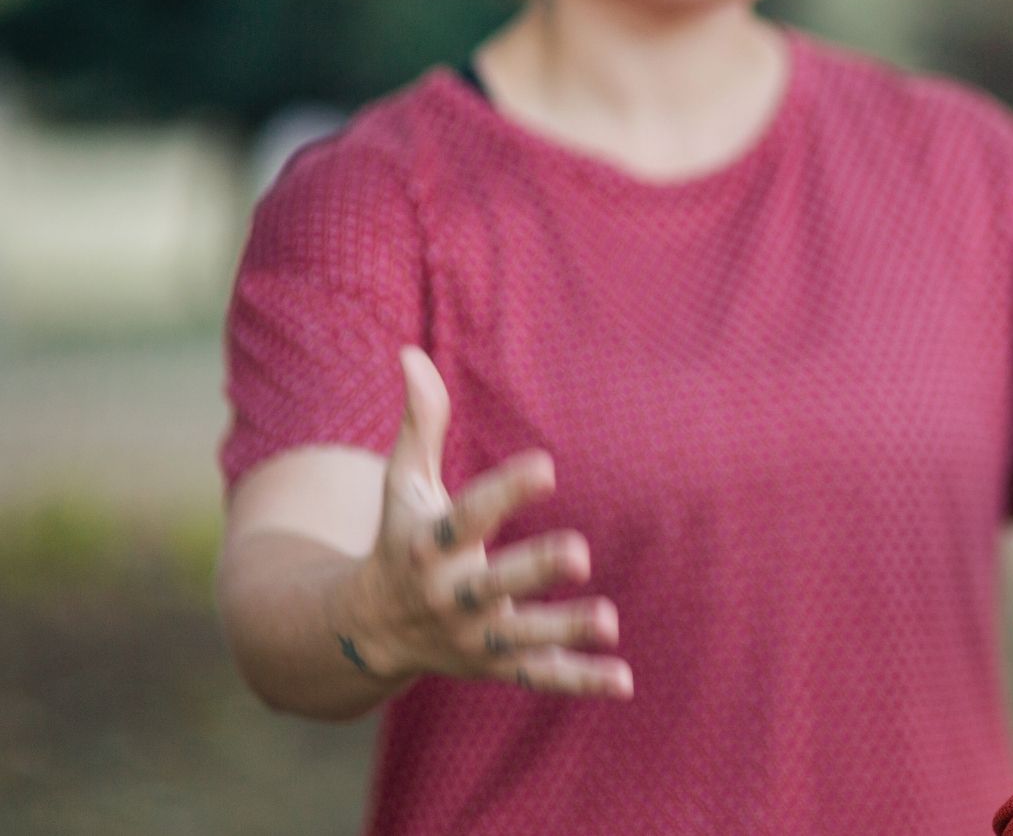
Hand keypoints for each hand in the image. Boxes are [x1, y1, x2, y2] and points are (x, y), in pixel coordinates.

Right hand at [341, 346, 632, 698]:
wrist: (367, 629)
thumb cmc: (399, 538)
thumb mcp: (403, 483)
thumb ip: (418, 423)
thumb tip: (412, 353)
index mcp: (429, 545)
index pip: (468, 516)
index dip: (506, 492)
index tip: (546, 466)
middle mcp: (447, 595)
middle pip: (491, 585)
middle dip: (532, 571)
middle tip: (578, 551)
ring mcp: (471, 636)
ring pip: (519, 637)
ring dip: (562, 630)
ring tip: (608, 619)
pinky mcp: (494, 665)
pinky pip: (538, 678)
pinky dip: (579, 681)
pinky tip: (624, 680)